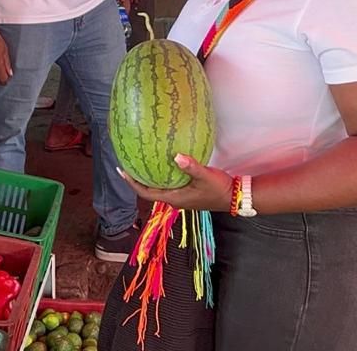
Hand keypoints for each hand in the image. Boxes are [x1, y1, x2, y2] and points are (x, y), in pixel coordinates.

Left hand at [118, 154, 234, 212]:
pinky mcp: (187, 193)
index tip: (122, 171)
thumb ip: (191, 167)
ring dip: (149, 177)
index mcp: (174, 198)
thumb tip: (177, 156)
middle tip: (128, 164)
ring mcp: (181, 197)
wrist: (234, 198)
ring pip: (159, 188)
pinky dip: (161, 176)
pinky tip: (163, 164)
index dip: (132, 183)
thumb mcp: (205, 176)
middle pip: (149, 190)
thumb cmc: (219, 189)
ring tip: (141, 163)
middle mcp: (175, 199)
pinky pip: (168, 184)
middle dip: (137, 179)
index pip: (146, 193)